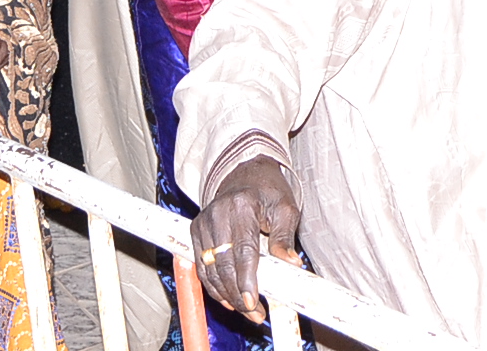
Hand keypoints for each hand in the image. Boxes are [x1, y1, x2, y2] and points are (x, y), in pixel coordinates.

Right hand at [192, 157, 303, 323]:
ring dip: (226, 295)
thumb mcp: (285, 209)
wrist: (244, 173)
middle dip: (238, 294)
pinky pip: (201, 266)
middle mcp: (217, 213)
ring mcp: (203, 222)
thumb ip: (284, 238)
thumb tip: (291, 263)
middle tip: (254, 313)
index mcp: (242, 205)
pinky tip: (227, 298)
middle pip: (224, 264)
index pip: (243, 250)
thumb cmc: (268, 191)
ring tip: (246, 310)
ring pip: (209, 269)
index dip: (247, 280)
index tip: (253, 302)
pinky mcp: (196, 230)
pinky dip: (213, 285)